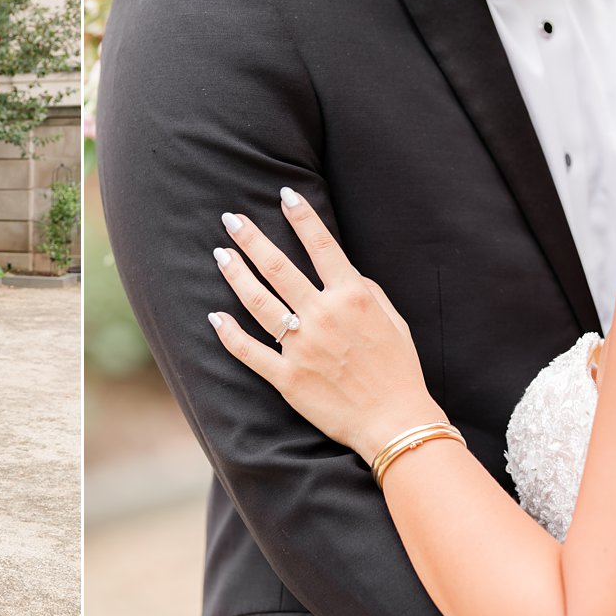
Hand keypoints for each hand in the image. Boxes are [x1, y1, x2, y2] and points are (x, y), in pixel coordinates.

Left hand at [209, 188, 443, 462]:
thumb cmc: (400, 369)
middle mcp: (323, 316)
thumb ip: (366, 289)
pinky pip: (250, 351)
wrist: (396, 421)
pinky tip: (215, 315)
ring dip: (235, 275)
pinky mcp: (287, 377)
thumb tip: (342, 270)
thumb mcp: (394, 320)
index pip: (321, 246)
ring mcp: (302, 347)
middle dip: (251, 238)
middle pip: (278, 267)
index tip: (284, 194)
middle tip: (231, 219)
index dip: (301, 217)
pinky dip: (229, 333)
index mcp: (352, 297)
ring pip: (258, 302)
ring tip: (220, 255)